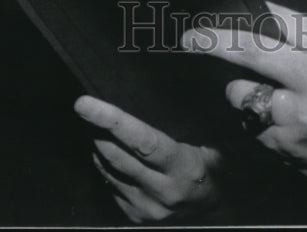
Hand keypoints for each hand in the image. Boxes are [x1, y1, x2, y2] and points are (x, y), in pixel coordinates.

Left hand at [74, 96, 222, 222]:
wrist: (220, 211)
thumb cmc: (222, 169)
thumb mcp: (222, 145)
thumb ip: (204, 121)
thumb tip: (203, 89)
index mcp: (184, 169)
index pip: (142, 141)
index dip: (112, 120)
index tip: (85, 104)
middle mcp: (162, 192)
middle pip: (116, 156)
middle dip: (96, 129)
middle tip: (83, 105)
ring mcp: (146, 208)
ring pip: (109, 171)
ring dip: (98, 145)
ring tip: (94, 122)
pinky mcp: (135, 216)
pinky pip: (111, 184)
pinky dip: (105, 164)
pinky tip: (108, 148)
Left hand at [182, 3, 306, 201]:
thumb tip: (262, 18)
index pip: (278, 26)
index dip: (238, 23)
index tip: (208, 21)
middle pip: (252, 55)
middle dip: (215, 44)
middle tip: (190, 39)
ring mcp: (299, 119)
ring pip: (244, 95)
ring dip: (244, 92)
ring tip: (269, 95)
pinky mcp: (286, 147)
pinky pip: (252, 126)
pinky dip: (258, 121)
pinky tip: (281, 122)